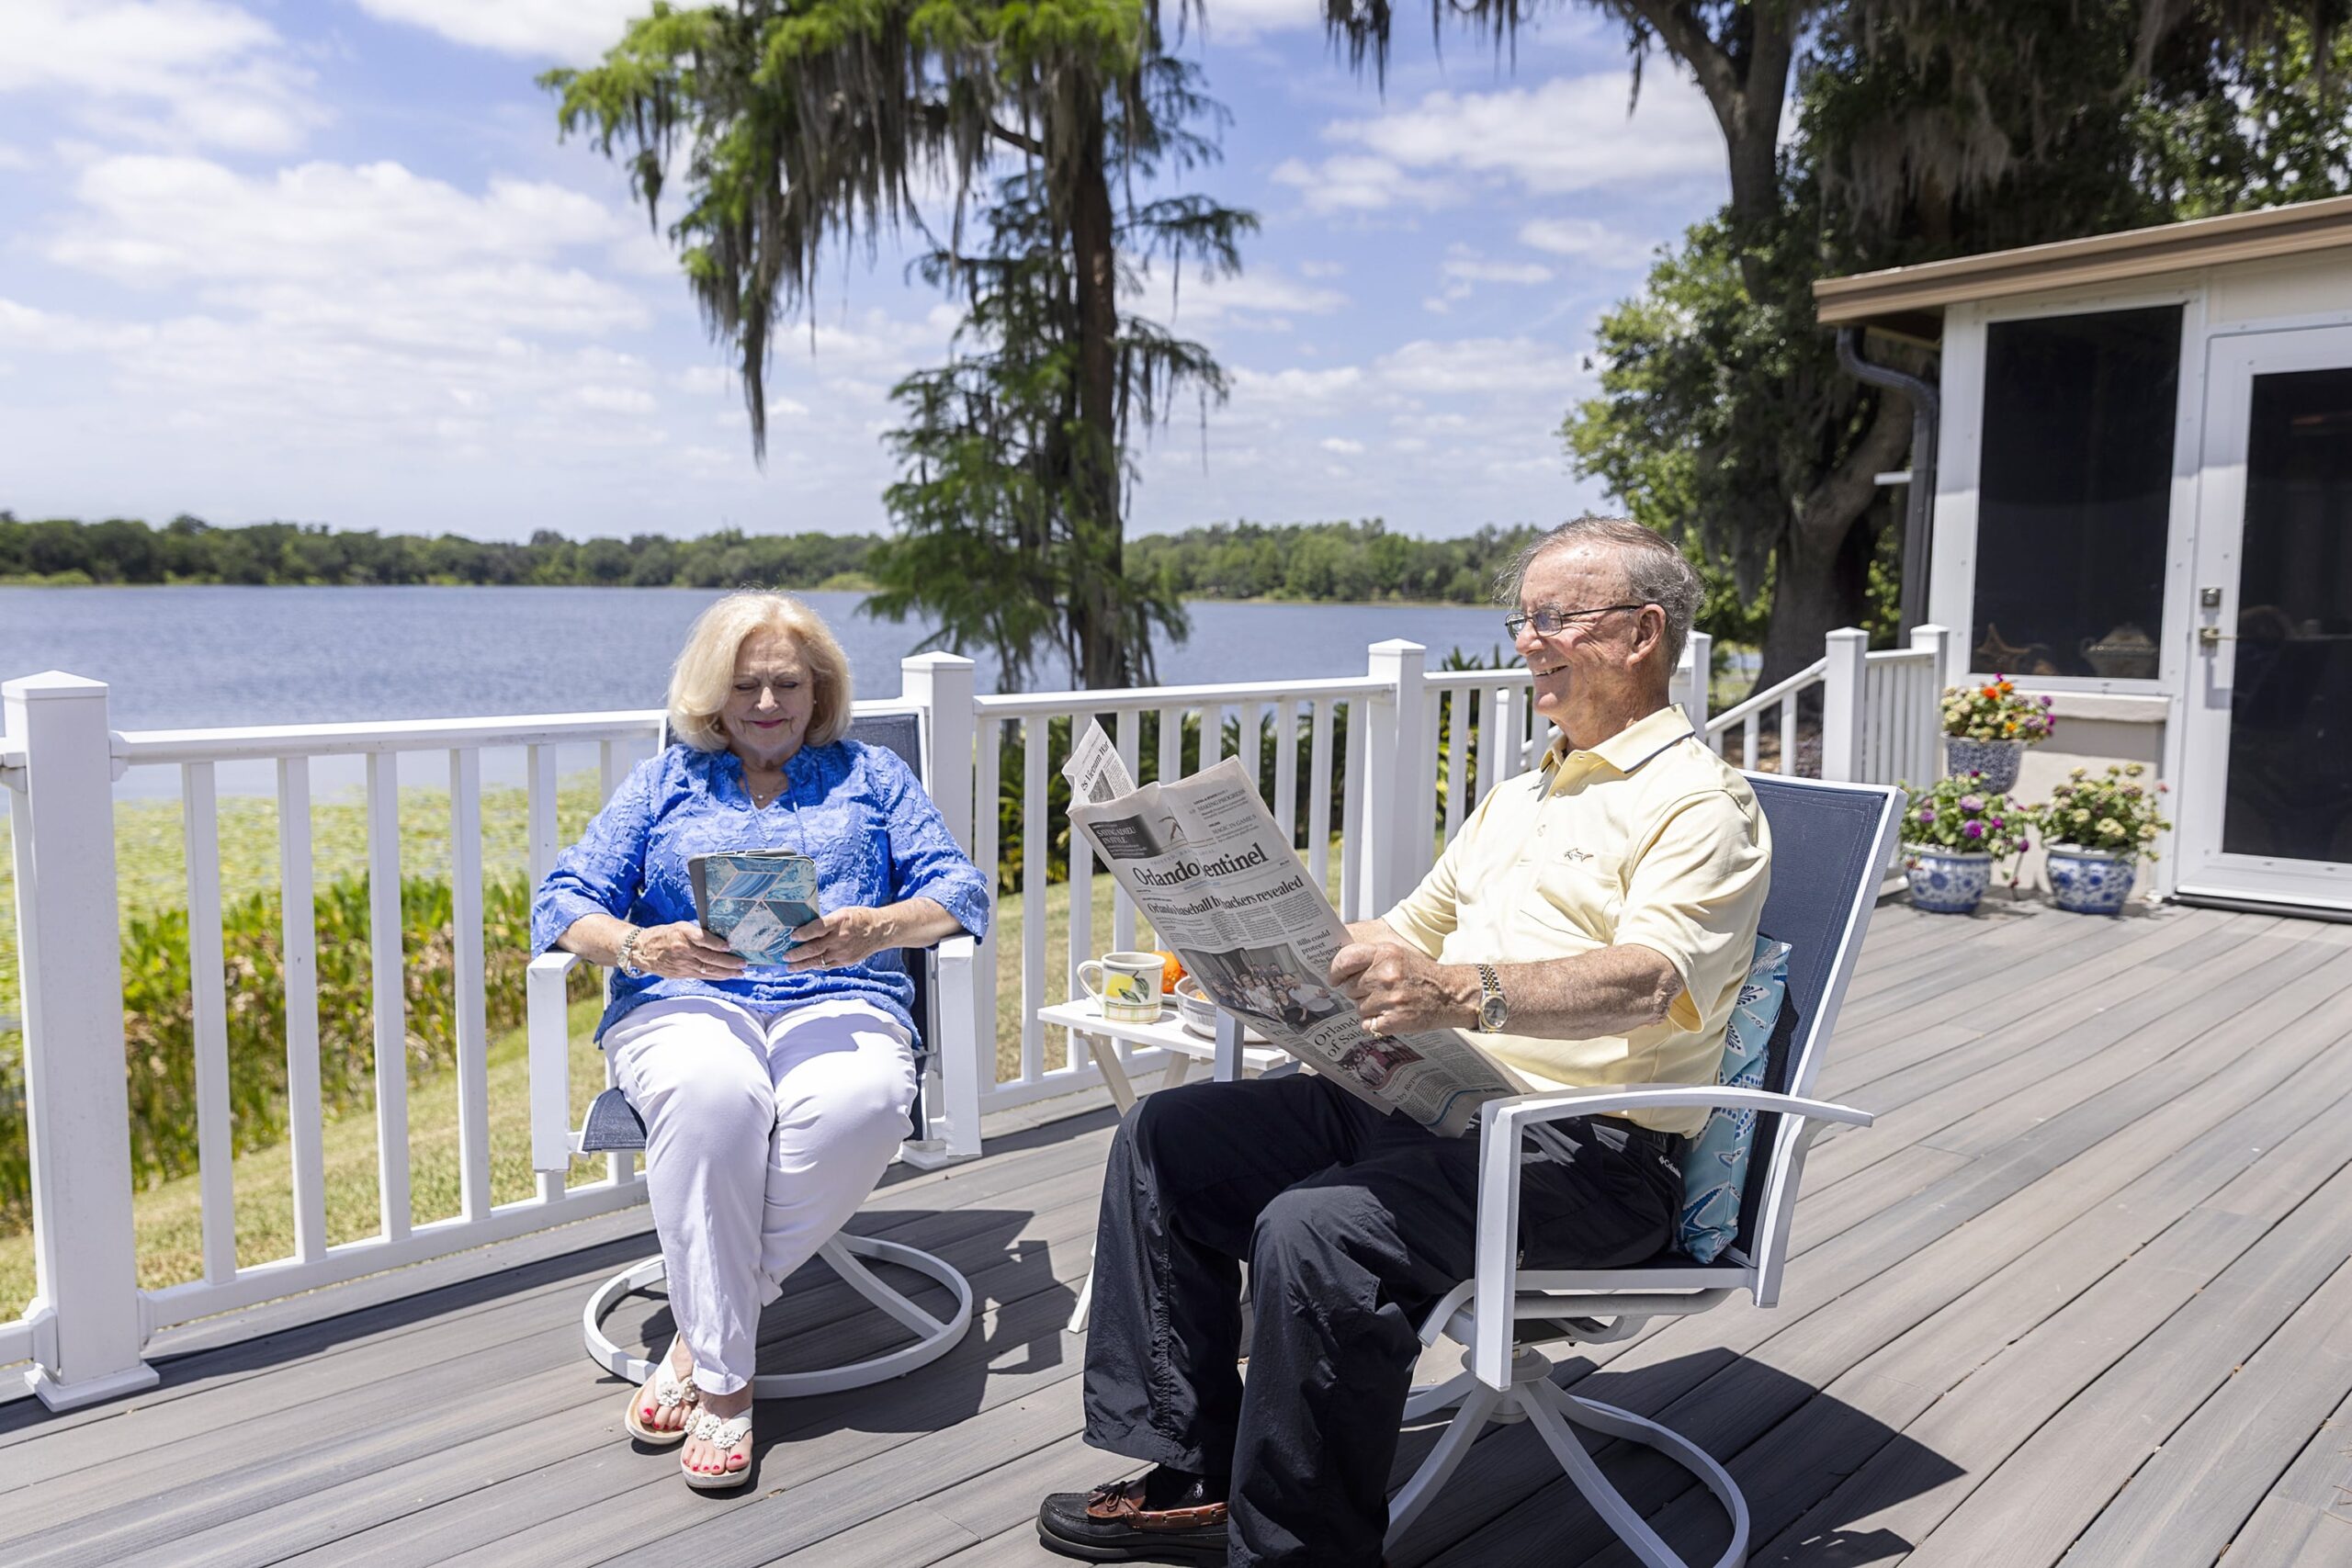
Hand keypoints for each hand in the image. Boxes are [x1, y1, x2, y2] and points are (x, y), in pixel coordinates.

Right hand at [632, 922, 745, 980]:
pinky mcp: (681, 973)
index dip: (715, 943)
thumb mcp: (679, 927)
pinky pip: (702, 975)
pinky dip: (715, 976)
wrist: (641, 950)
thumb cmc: (662, 935)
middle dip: (728, 962)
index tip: (728, 946)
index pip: (701, 938)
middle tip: (743, 963)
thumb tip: (719, 940)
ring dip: (726, 972)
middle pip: (708, 957)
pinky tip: (726, 976)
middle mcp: (682, 949)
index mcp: (681, 933)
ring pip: (707, 969)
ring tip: (739, 972)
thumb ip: (696, 933)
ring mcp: (682, 963)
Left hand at [787, 906, 892, 970]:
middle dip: (797, 953)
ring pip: (818, 961)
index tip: (792, 936)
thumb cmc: (859, 918)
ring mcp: (844, 952)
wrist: (880, 930)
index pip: (817, 928)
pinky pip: (827, 965)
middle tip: (785, 956)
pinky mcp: (846, 961)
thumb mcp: (842, 913)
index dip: (803, 933)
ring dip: (802, 964)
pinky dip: (815, 966)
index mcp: (840, 921)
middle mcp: (841, 938)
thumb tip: (804, 930)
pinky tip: (807, 966)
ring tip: (790, 966)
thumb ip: (826, 922)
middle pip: (814, 948)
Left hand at [1328, 942, 1473, 1036]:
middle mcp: (1386, 974)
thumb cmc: (1421, 975)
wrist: (1450, 994)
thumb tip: (1338, 969)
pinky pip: (1367, 1024)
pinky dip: (1375, 1023)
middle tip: (1376, 990)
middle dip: (1358, 991)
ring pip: (1358, 1007)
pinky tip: (1390, 1015)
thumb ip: (1369, 958)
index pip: (1345, 959)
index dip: (1335, 971)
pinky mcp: (1394, 1020)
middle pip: (1349, 987)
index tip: (1335, 978)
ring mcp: (1390, 998)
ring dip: (1368, 1008)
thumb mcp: (1397, 954)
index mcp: (1385, 953)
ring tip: (1387, 1002)